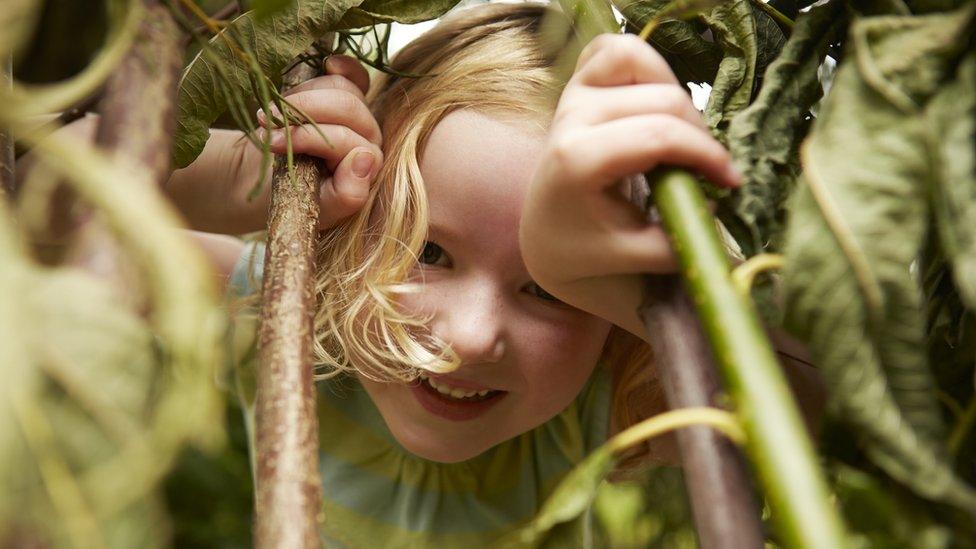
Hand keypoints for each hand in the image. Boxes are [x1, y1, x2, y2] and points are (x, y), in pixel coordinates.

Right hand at [167, 54, 382, 232]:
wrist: (271, 182)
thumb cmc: (293, 200)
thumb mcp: (315, 209)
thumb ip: (347, 194)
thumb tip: (364, 160)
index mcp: (368, 168)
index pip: (347, 142)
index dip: (306, 138)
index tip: (269, 144)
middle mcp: (370, 138)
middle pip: (347, 108)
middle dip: (301, 112)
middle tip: (264, 122)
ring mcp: (361, 116)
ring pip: (340, 88)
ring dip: (300, 96)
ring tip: (270, 114)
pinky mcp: (350, 96)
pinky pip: (355, 75)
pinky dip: (343, 66)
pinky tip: (328, 63)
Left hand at [519, 34, 740, 339]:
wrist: (549, 237)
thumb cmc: (590, 250)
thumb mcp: (635, 257)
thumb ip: (679, 238)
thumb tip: (720, 209)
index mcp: (576, 162)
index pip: (657, 136)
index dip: (705, 154)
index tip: (731, 184)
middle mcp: (571, 119)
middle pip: (663, 100)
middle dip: (698, 135)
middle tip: (707, 173)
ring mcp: (573, 95)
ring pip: (639, 58)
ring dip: (674, 94)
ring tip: (680, 138)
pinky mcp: (579, 84)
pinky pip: (617, 49)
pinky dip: (646, 68)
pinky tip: (656, 107)